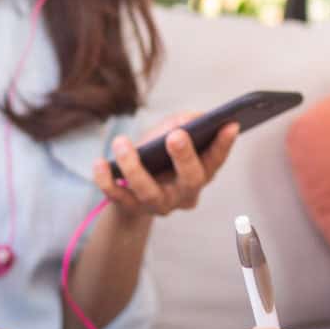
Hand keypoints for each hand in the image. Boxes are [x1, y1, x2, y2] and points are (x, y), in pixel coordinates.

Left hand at [92, 112, 238, 217]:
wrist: (131, 194)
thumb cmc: (157, 157)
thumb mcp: (170, 136)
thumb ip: (183, 124)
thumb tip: (190, 120)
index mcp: (200, 175)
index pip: (216, 161)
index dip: (224, 144)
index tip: (230, 123)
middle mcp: (183, 194)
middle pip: (190, 181)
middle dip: (185, 157)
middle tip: (177, 135)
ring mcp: (157, 205)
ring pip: (148, 191)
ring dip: (133, 166)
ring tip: (122, 142)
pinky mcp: (130, 209)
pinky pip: (117, 196)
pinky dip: (106, 181)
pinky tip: (99, 163)